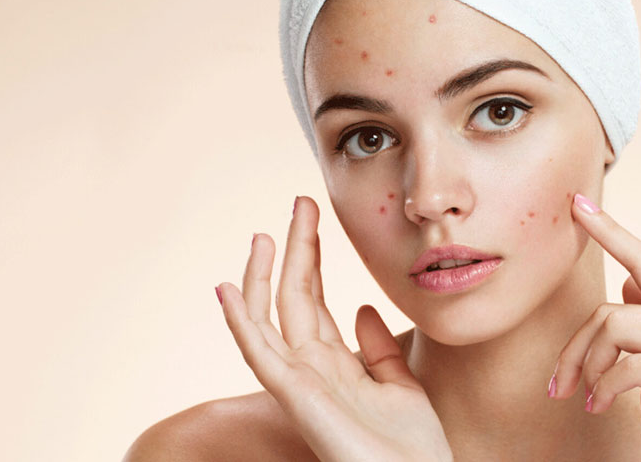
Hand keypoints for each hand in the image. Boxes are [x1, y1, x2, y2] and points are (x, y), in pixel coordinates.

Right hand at [216, 196, 452, 461]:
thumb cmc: (413, 448)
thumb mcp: (400, 384)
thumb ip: (376, 347)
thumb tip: (362, 306)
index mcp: (336, 364)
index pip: (314, 300)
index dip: (311, 257)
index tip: (311, 217)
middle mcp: (312, 369)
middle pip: (293, 297)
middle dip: (295, 249)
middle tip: (299, 202)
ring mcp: (300, 382)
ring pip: (268, 318)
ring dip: (260, 275)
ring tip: (263, 234)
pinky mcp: (295, 396)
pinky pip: (260, 352)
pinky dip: (241, 320)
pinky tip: (227, 287)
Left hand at [549, 193, 640, 461]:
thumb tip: (627, 280)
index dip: (611, 230)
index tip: (577, 203)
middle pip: (613, 307)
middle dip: (575, 346)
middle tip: (558, 385)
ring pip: (617, 329)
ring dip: (588, 370)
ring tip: (586, 400)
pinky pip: (630, 365)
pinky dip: (603, 389)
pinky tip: (599, 408)